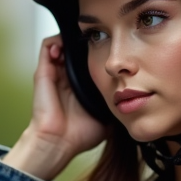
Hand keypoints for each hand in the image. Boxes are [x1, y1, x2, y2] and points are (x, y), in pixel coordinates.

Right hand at [3, 36, 107, 180]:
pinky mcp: (43, 72)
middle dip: (88, 41)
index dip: (101, 50)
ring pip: (62, 43)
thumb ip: (119, 102)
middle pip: (78, 49)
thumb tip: (138, 94)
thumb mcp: (108, 115)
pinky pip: (47, 46)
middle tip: (101, 39)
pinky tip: (65, 46)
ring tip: (82, 42)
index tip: (113, 47)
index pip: (91, 59)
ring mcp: (55, 73)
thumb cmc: (80, 134)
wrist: (59, 143)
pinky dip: (56, 41)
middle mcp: (68, 76)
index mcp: (82, 84)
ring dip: (71, 38)